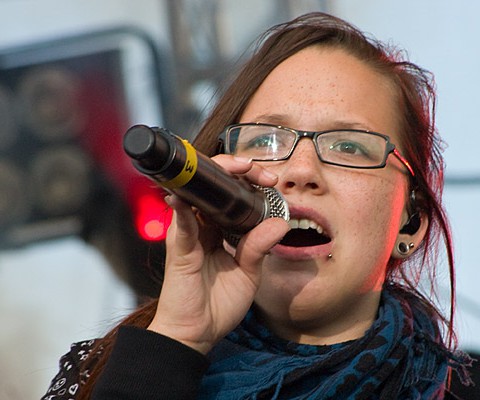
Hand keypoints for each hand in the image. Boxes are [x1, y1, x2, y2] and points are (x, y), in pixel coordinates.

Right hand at [147, 156, 289, 353]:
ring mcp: (188, 233)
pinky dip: (183, 205)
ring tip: (240, 168)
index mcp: (218, 230)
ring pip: (196, 193)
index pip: (229, 195)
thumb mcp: (248, 274)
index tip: (271, 180)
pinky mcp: (179, 247)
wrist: (196, 333)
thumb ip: (259, 247)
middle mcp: (202, 226)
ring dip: (215, 176)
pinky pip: (181, 222)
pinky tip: (189, 193)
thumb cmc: (219, 304)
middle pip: (211, 187)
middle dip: (235, 169)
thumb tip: (280, 223)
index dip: (247, 181)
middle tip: (260, 172)